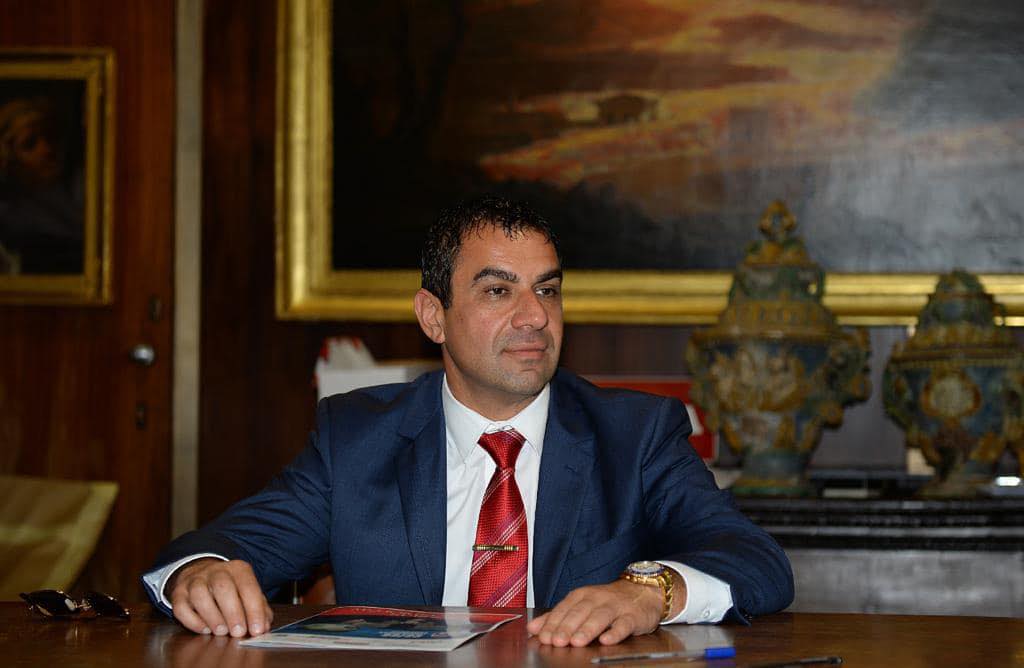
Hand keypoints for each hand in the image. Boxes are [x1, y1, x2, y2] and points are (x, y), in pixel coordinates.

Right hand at [166, 558, 272, 636]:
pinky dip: (192, 621)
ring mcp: (195, 581)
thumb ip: (259, 608)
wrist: (203, 573)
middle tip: (238, 632)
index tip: (257, 629)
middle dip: (232, 612)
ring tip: (221, 631)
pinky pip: (181, 606)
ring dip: (212, 616)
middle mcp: (215, 571)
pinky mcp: (179, 593)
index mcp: (238, 569)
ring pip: (199, 594)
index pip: (247, 586)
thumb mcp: (249, 593)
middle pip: (222, 587)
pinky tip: (205, 629)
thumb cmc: (232, 588)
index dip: (253, 609)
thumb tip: (263, 626)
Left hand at [527, 574, 684, 646]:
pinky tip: (607, 640)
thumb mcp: (581, 604)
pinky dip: (615, 632)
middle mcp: (597, 599)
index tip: (544, 636)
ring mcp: (615, 606)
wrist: (642, 591)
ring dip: (587, 629)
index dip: (553, 623)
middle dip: (567, 627)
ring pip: (600, 617)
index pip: (564, 608)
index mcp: (581, 596)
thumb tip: (533, 628)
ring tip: (577, 641)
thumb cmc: (608, 601)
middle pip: (579, 612)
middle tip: (557, 641)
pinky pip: (623, 624)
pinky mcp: (632, 616)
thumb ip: (557, 616)